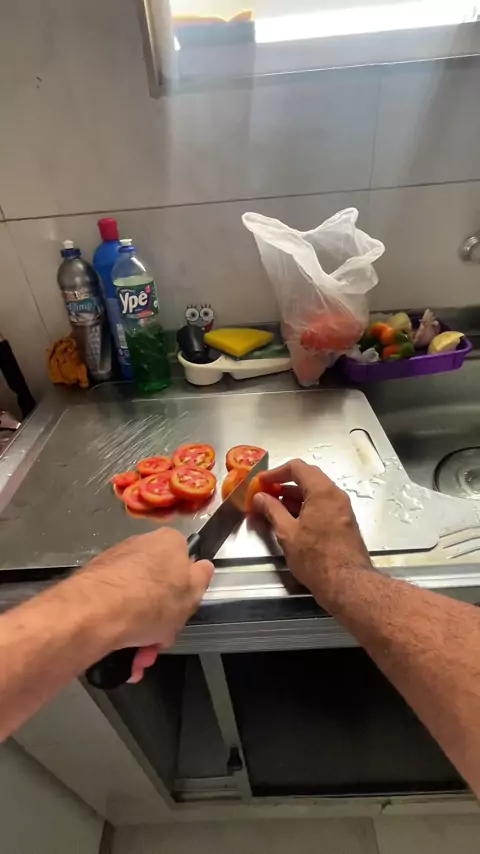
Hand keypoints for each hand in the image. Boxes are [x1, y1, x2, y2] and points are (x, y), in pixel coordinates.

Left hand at [77, 528, 212, 681]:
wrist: (96, 613)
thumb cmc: (151, 601)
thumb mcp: (192, 594)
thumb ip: (201, 578)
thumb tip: (202, 568)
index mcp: (167, 542)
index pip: (184, 563)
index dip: (185, 594)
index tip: (180, 614)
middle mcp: (139, 546)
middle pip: (158, 589)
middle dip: (160, 623)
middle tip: (158, 643)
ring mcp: (113, 565)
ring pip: (136, 603)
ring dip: (140, 635)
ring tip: (137, 659)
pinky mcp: (92, 584)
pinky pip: (114, 609)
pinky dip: (120, 632)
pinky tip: (121, 655)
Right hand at [253, 459, 371, 603]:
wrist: (346, 583)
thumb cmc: (315, 558)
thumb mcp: (287, 533)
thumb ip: (272, 510)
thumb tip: (260, 497)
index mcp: (322, 491)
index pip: (297, 467)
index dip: (276, 472)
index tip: (261, 482)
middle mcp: (336, 495)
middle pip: (307, 478)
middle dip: (284, 484)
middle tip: (265, 494)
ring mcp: (342, 509)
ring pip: (315, 493)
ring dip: (293, 497)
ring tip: (273, 509)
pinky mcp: (343, 522)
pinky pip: (322, 505)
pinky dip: (305, 507)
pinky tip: (290, 520)